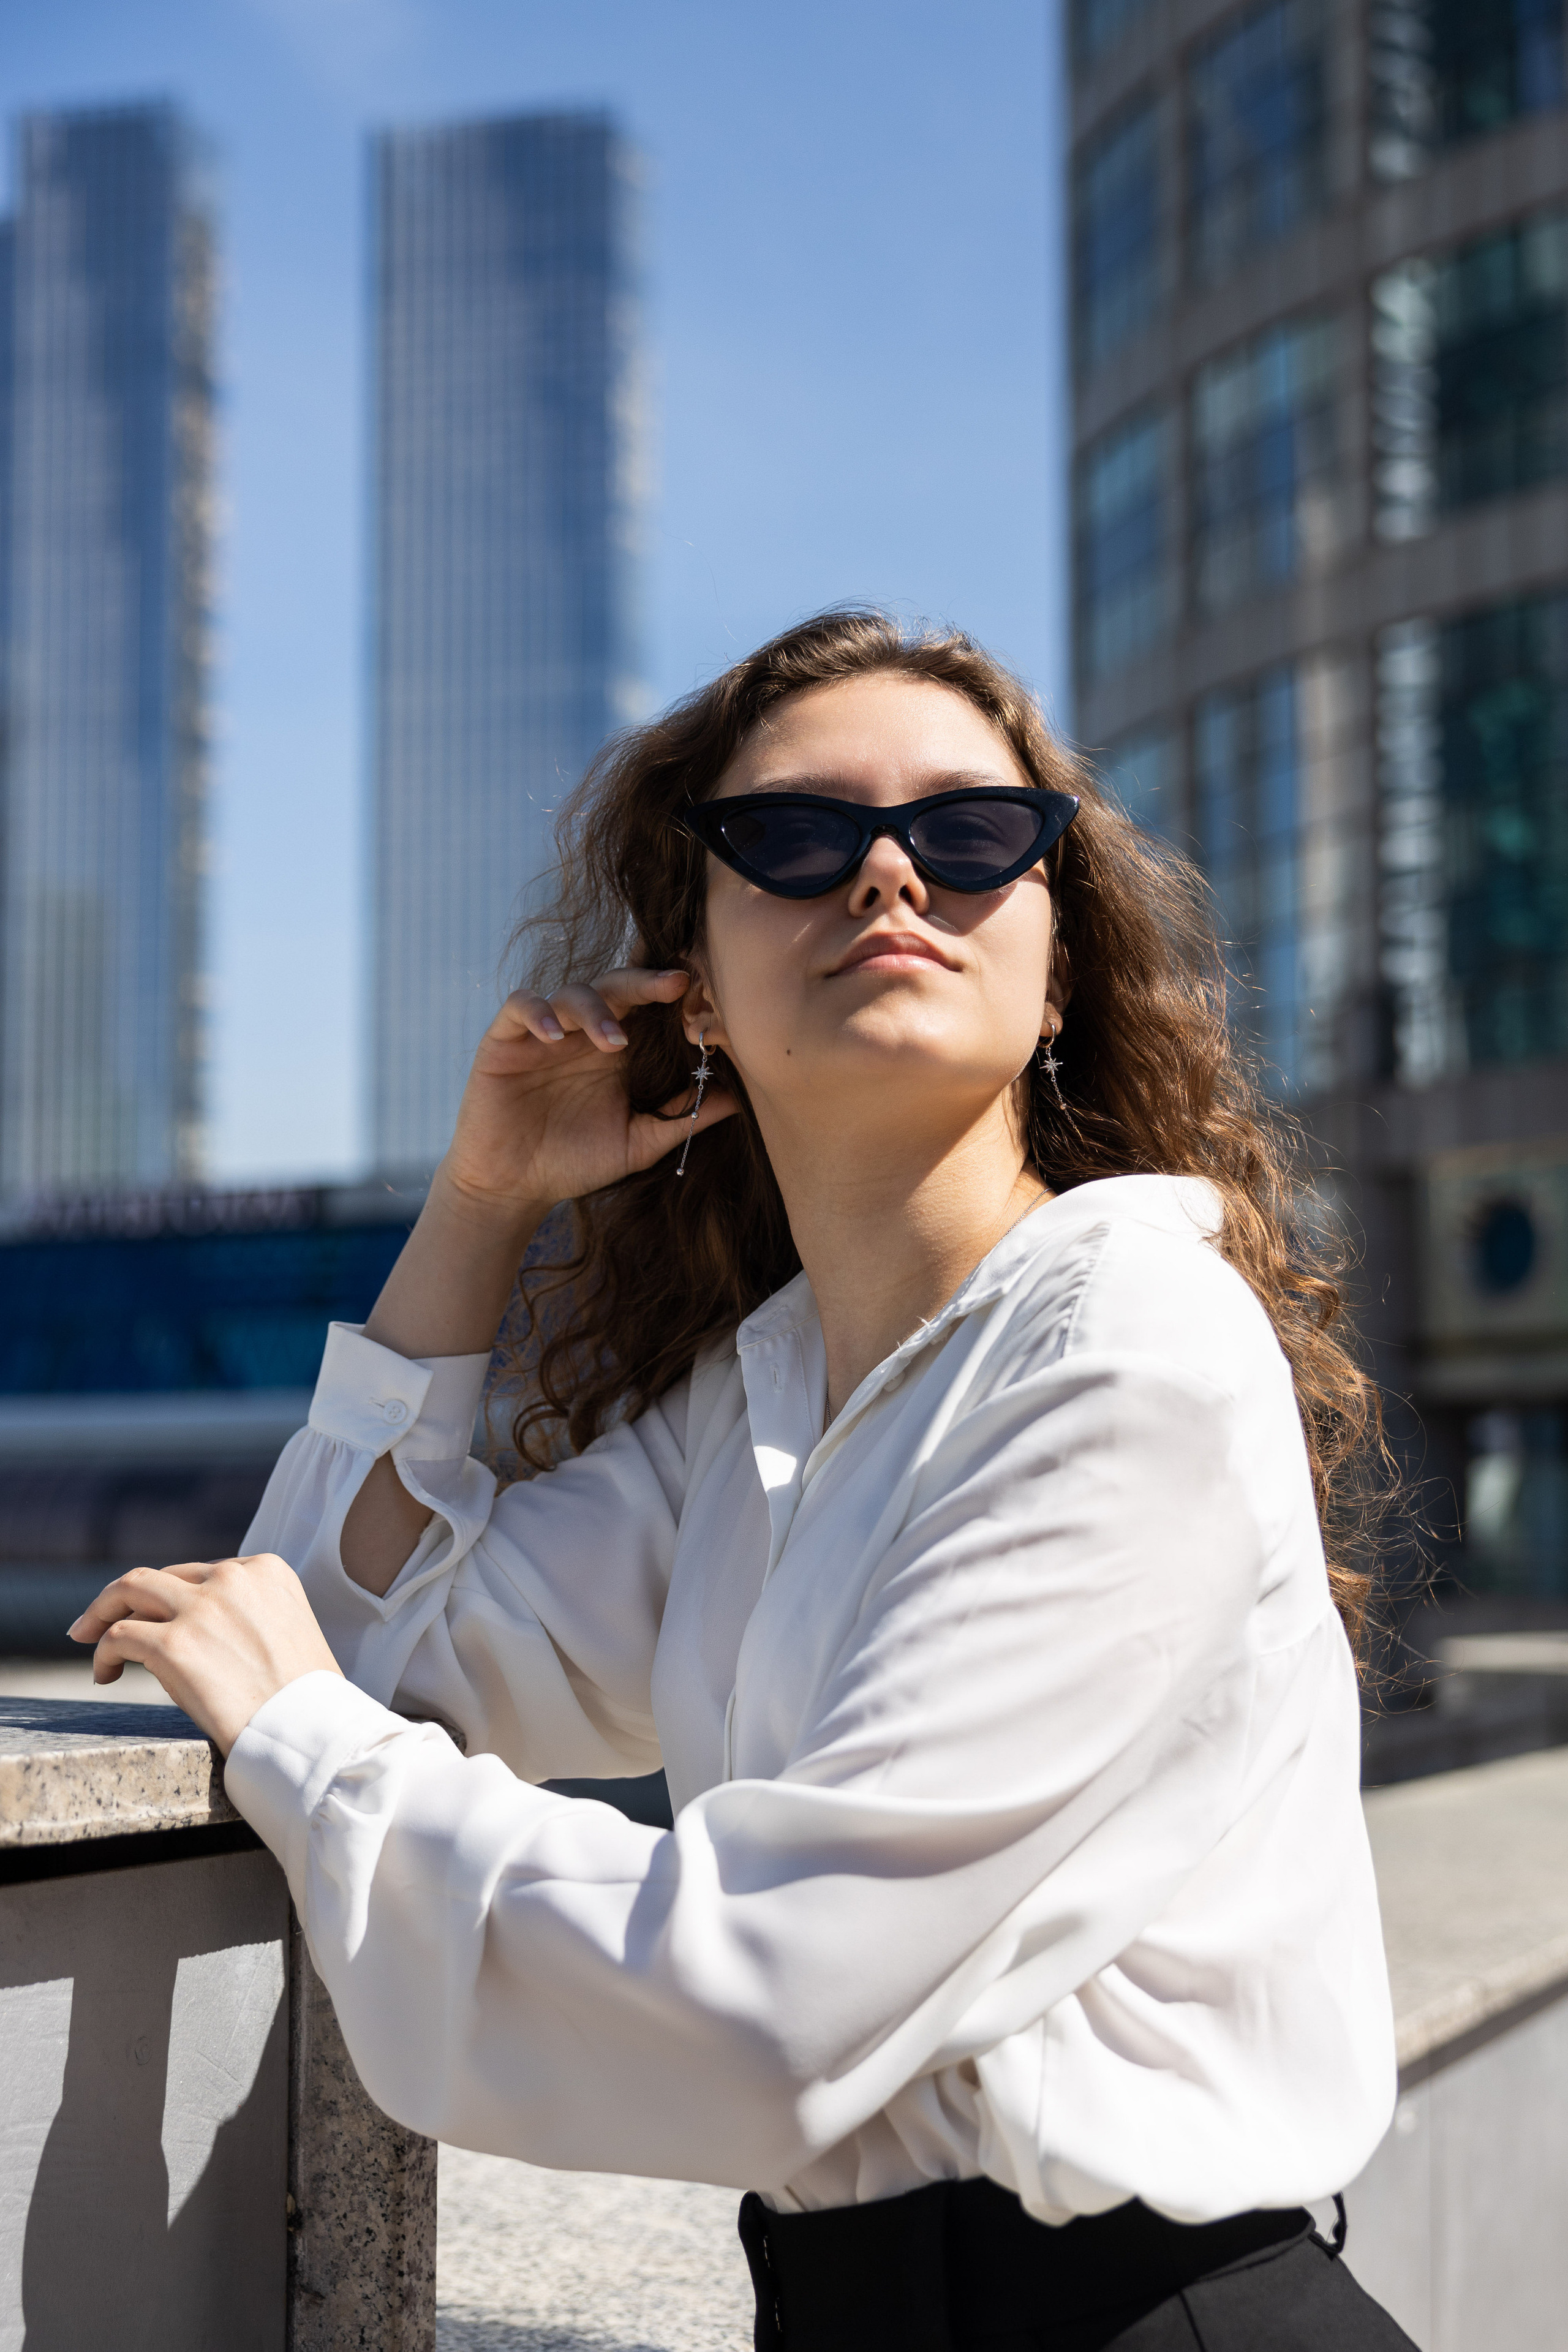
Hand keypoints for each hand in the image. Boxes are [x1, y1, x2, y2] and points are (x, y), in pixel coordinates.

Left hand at [68, 1554, 342, 1757]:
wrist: (307, 1731)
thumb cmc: (306, 1697)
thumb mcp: (289, 1629)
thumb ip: (252, 1613)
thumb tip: (205, 1634)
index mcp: (267, 1570)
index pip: (202, 1573)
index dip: (173, 1597)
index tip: (157, 1617)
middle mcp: (232, 1578)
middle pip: (163, 1575)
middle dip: (126, 1596)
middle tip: (98, 1620)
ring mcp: (201, 1608)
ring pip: (129, 1588)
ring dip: (101, 1611)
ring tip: (86, 1636)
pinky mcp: (174, 1644)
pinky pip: (119, 1636)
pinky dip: (104, 1653)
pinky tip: (106, 1675)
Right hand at [441, 965, 735, 1219]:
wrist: (514, 1187)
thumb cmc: (575, 1162)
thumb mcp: (638, 1143)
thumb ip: (682, 1119)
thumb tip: (740, 1101)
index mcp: (618, 1049)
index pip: (648, 1005)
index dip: (671, 993)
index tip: (702, 992)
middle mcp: (583, 1033)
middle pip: (615, 985)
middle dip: (644, 982)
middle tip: (674, 985)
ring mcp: (544, 1033)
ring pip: (571, 992)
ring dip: (595, 1009)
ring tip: (614, 1042)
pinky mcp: (504, 1040)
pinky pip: (520, 1007)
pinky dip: (538, 1013)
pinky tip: (554, 1037)